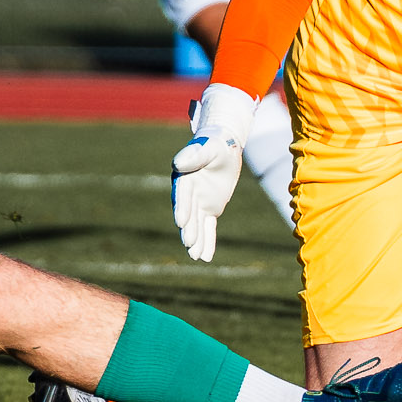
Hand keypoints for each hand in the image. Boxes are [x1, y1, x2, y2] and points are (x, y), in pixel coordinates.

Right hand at [171, 84, 253, 263]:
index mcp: (185, 178)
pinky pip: (208, 227)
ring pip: (198, 224)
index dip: (182, 208)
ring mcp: (199, 203)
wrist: (224, 148)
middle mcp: (189, 193)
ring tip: (195, 256)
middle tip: (189, 244)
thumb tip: (177, 162)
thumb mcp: (208, 147)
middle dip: (190, 229)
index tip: (181, 221)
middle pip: (189, 214)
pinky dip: (208, 241)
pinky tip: (205, 257)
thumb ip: (194, 155)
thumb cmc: (215, 144)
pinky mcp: (210, 209)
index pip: (183, 195)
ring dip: (197, 240)